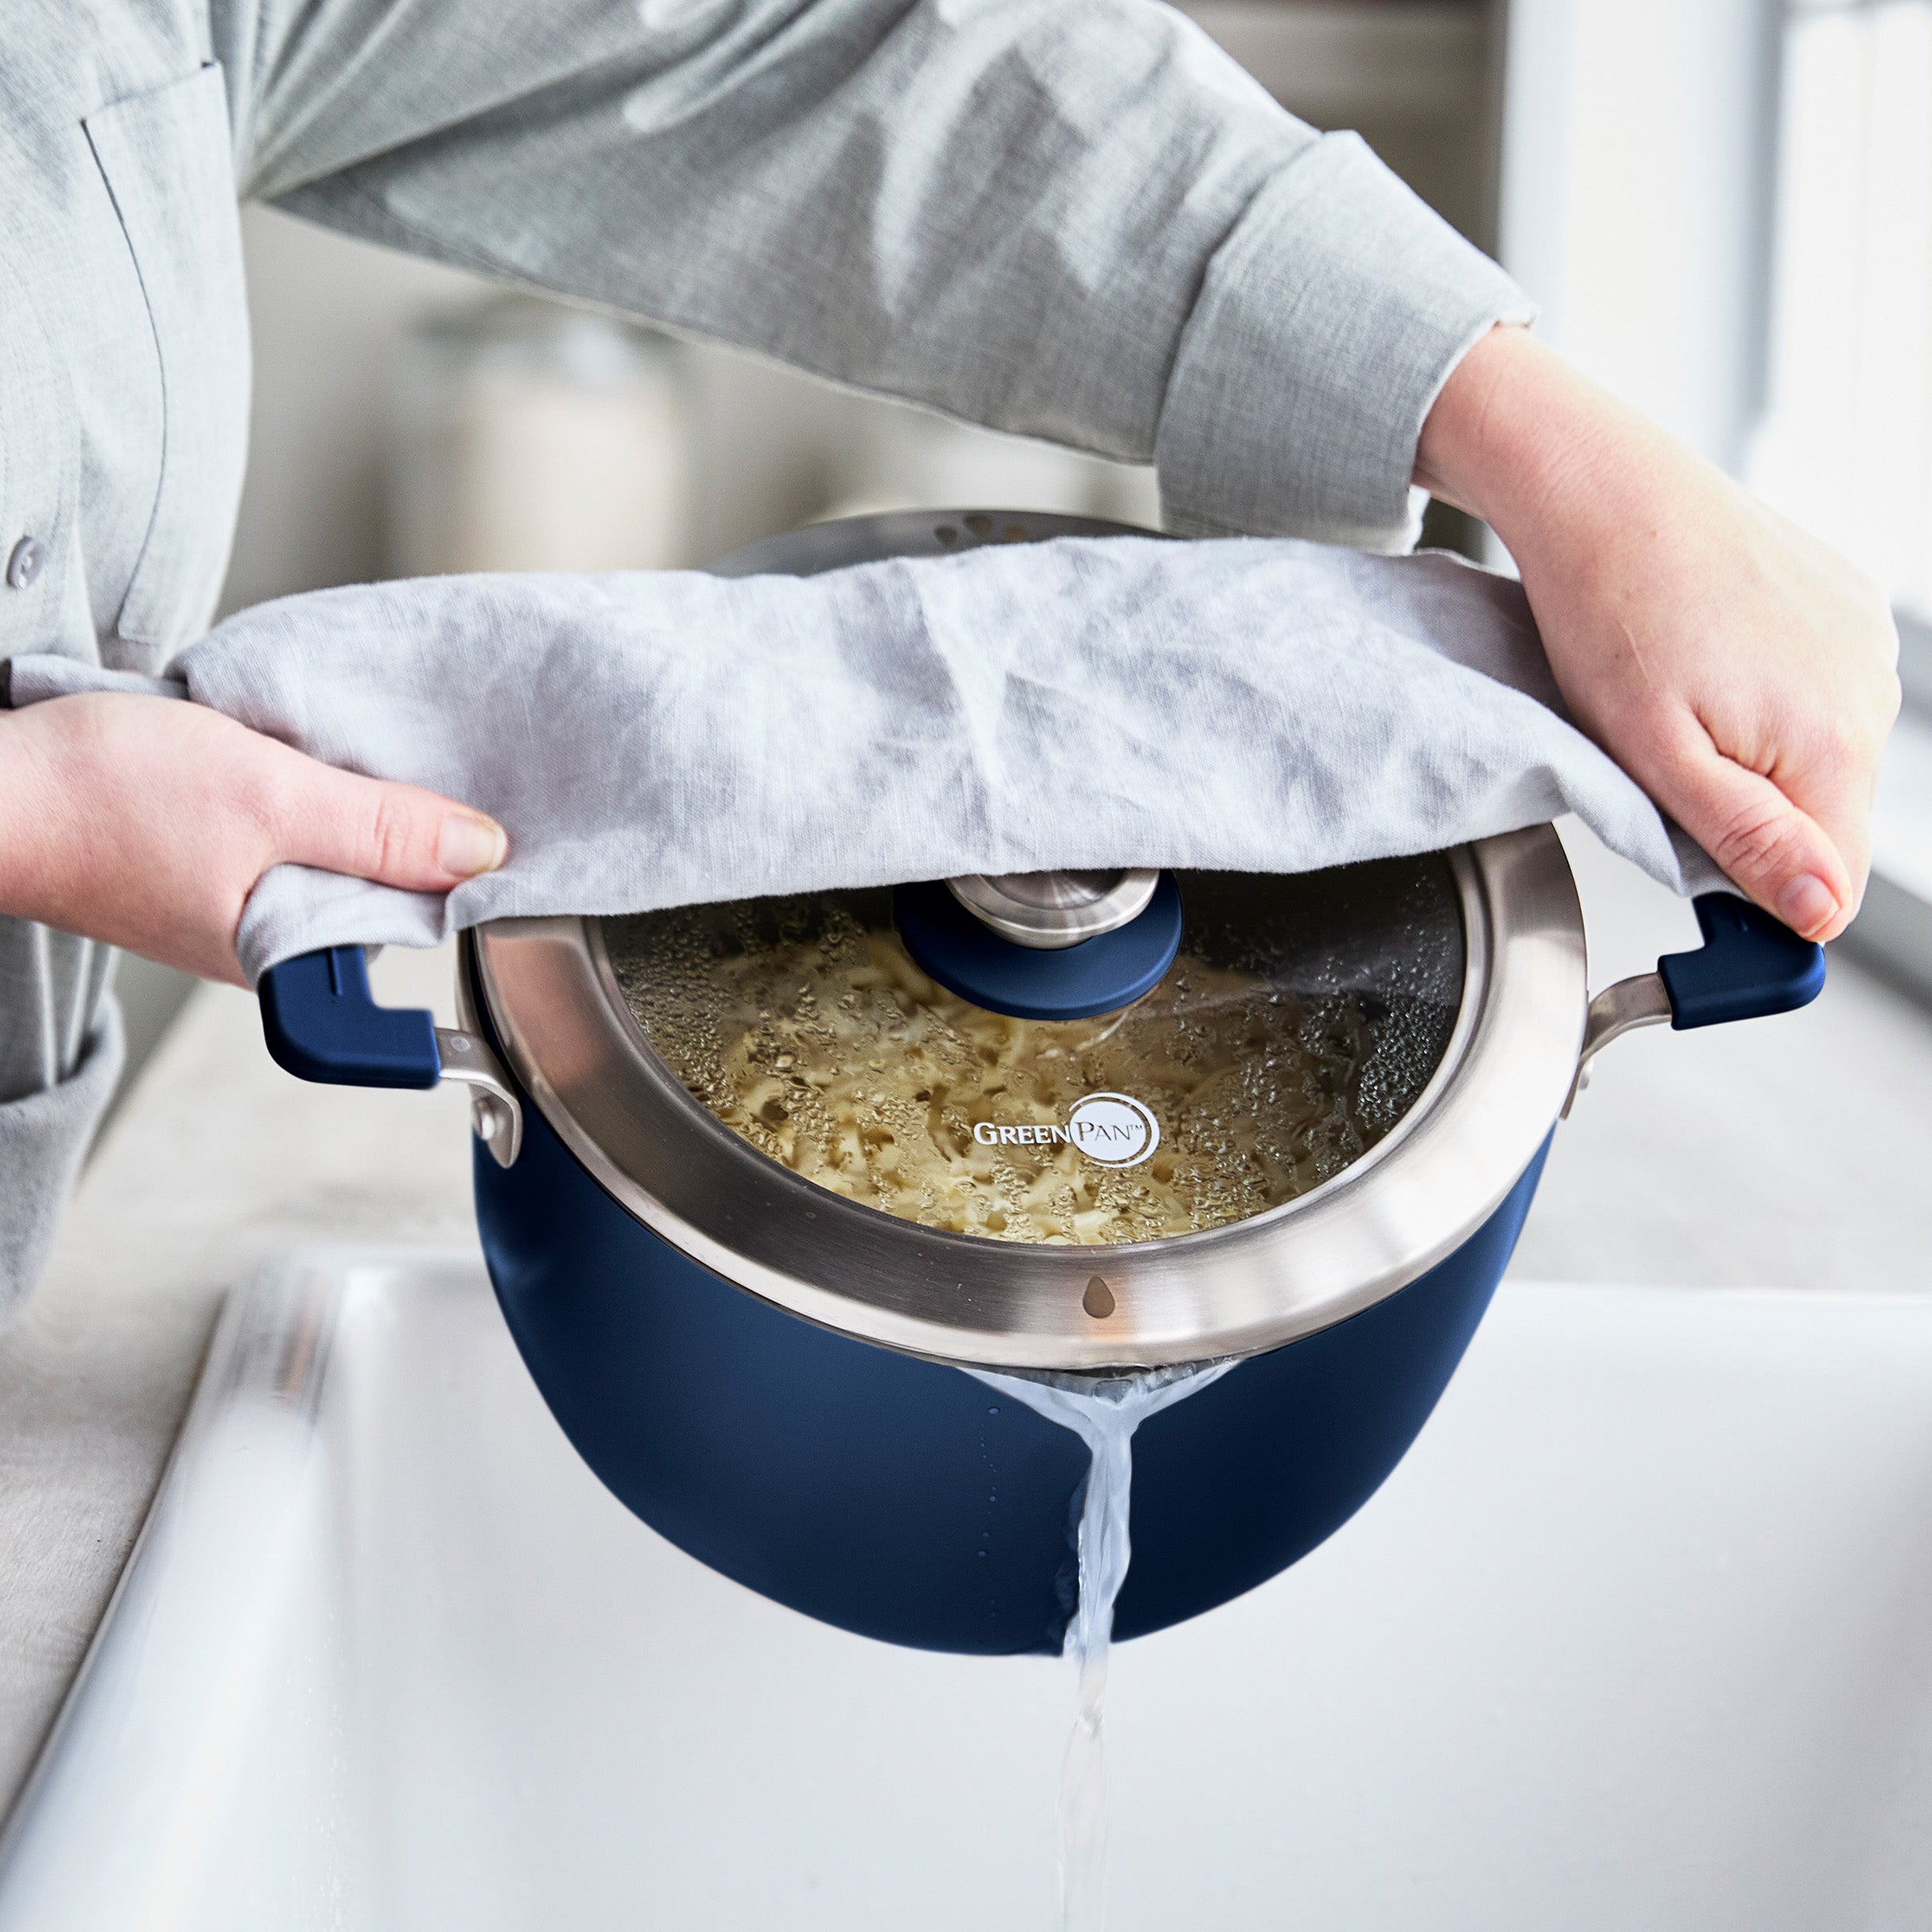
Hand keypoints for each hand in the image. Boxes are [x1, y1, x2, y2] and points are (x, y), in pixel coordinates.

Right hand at [0, 693, 507, 983]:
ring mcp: (233, 909)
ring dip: (350, 814)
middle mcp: (266, 949)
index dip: (451, 882)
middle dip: (407, 842)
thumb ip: (379, 829)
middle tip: (429, 777)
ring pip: (331, 863)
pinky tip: (304, 765)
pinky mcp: (205, 869)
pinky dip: (301, 802)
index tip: (480, 833)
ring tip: (364, 763)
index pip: (410, 932)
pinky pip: (284, 840)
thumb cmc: (98, 797)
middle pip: (376, 895)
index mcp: (289, 960)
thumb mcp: (268, 795)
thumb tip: (481, 852)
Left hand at [1416, 326, 1899, 941]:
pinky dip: (1759, 695)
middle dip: (1744, 815)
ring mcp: (1864, 643)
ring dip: (1747, 754)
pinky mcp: (1844, 606)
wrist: (1604, 492)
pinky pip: (1810, 693)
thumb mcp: (1657, 755)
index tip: (1698, 864)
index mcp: (1834, 742)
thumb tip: (1820, 911)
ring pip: (1812, 756)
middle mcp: (1870, 692)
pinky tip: (1705, 658)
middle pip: (1820, 816)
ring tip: (1677, 698)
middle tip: (1664, 761)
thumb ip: (1746, 840)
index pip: (1828, 881)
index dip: (1759, 893)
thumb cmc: (1611, 610)